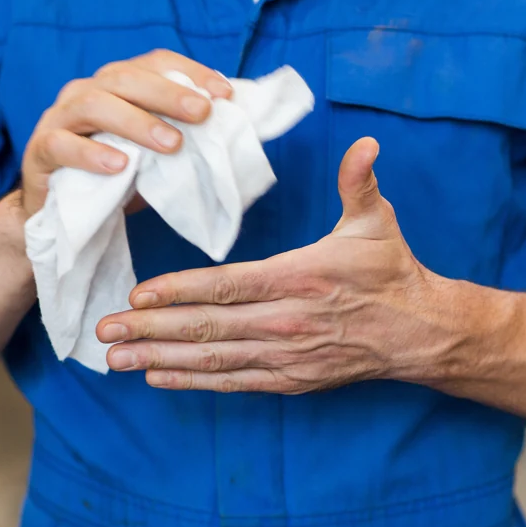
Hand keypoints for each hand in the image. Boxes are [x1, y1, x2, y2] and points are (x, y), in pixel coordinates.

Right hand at [18, 49, 233, 216]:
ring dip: (136, 122)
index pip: (153, 62)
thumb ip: (181, 137)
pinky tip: (120, 166)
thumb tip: (231, 132)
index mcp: (116, 85)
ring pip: (94, 105)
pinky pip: (62, 145)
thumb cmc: (112, 177)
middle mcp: (86, 91)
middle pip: (125, 79)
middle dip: (167, 93)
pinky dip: (91, 154)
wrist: (57, 211)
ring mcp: (60, 118)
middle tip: (201, 113)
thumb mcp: (153, 155)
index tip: (224, 93)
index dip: (190, 71)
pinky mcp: (40, 150)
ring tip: (170, 144)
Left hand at [96, 138, 454, 393]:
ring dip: (160, 359)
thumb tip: (364, 144)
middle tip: (105, 331)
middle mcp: (288, 323)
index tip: (138, 295)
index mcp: (300, 278)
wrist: (421, 333)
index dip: (180, 292)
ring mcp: (287, 357)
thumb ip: (359, 182)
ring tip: (116, 360)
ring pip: (214, 360)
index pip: (228, 286)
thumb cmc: (392, 271)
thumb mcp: (377, 222)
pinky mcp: (291, 381)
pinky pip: (234, 383)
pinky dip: (193, 382)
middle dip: (151, 330)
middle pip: (208, 329)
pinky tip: (157, 377)